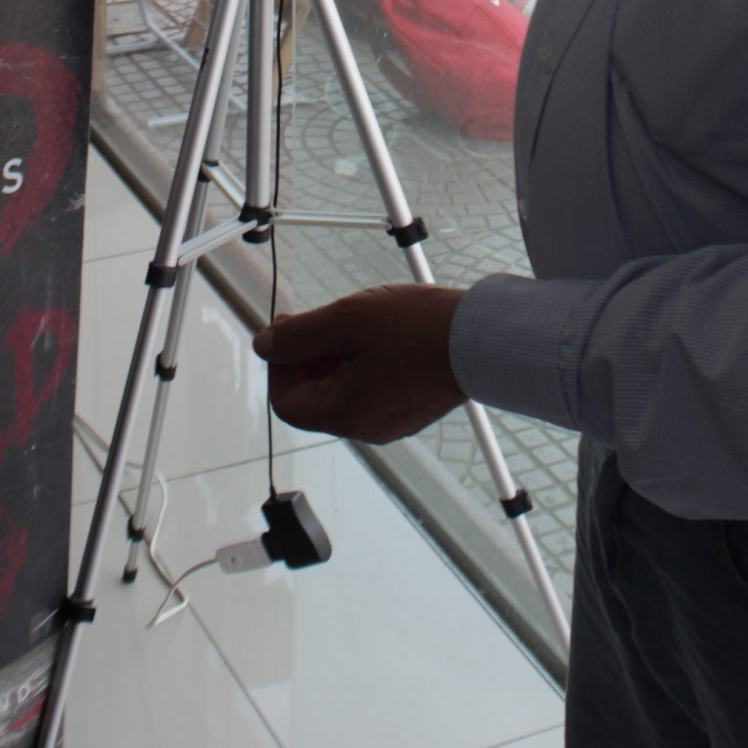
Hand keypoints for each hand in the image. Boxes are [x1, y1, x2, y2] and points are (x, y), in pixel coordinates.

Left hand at [254, 285, 466, 441]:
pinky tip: (382, 334)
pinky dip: (365, 363)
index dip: (280, 364)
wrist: (483, 338)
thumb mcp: (346, 320)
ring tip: (359, 321)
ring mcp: (392, 420)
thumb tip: (265, 344)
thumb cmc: (419, 329)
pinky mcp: (412, 407)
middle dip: (310, 357)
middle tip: (325, 319)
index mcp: (345, 414)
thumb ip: (299, 335)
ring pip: (344, 391)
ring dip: (338, 356)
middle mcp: (366, 427)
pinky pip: (373, 389)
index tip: (292, 330)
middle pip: (315, 397)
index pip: (286, 402)